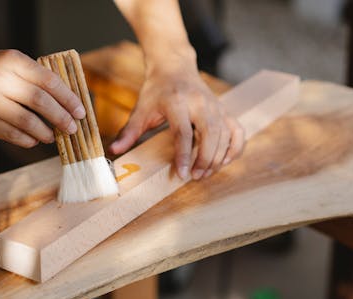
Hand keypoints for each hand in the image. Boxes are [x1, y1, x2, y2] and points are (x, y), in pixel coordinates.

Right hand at [0, 49, 84, 147]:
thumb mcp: (10, 63)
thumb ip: (34, 77)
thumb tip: (67, 101)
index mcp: (11, 61)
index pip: (48, 81)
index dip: (68, 98)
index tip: (80, 111)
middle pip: (40, 102)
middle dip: (61, 117)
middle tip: (72, 127)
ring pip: (27, 122)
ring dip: (46, 132)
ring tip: (54, 135)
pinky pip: (12, 134)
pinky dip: (28, 140)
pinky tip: (35, 139)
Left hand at [109, 48, 243, 179]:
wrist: (175, 67)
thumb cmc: (156, 91)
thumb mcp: (140, 109)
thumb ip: (130, 131)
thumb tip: (114, 150)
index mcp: (178, 102)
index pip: (183, 133)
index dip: (183, 156)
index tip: (181, 175)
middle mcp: (201, 103)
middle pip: (210, 135)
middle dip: (205, 160)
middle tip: (195, 177)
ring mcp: (216, 106)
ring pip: (226, 135)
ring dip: (218, 158)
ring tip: (205, 173)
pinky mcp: (225, 110)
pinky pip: (238, 131)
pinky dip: (235, 148)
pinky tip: (224, 161)